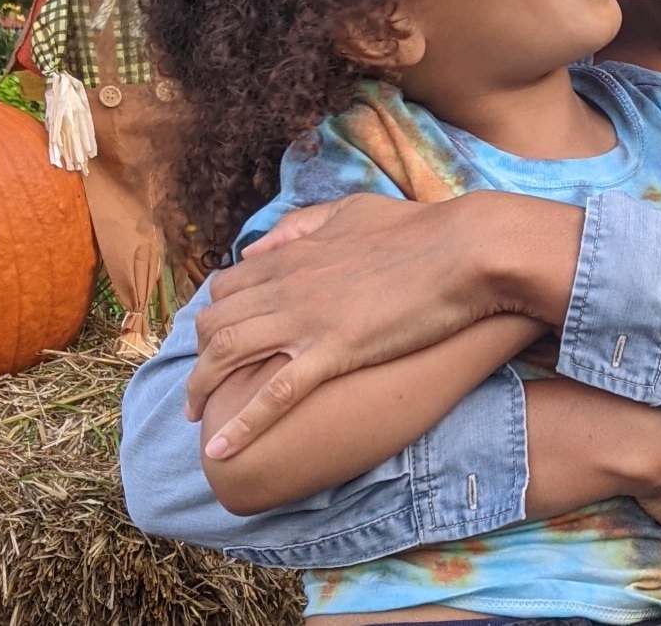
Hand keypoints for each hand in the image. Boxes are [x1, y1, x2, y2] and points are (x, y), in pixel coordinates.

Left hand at [186, 191, 576, 451]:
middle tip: (201, 383)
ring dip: (201, 389)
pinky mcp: (334, 350)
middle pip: (215, 322)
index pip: (227, 285)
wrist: (465, 249)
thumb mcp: (353, 211)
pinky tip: (219, 450)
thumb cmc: (420, 229)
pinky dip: (243, 425)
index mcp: (294, 253)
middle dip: (198, 355)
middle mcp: (287, 284)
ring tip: (195, 418)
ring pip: (227, 355)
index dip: (214, 314)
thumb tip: (263, 245)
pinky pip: (274, 394)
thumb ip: (304, 224)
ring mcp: (307, 319)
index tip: (216, 338)